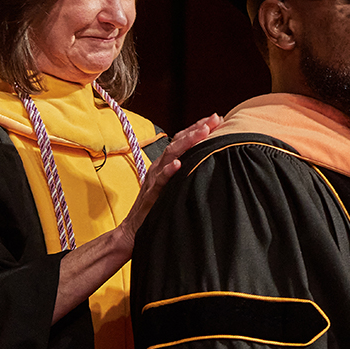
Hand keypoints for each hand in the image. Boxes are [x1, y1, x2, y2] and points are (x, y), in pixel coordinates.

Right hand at [118, 113, 222, 244]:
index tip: (216, 118)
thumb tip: (208, 163)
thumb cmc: (155, 207)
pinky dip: (169, 171)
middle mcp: (159, 166)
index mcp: (165, 163)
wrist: (133, 230)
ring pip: (171, 155)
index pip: (183, 139)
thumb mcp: (172, 185)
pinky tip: (179, 164)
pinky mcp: (151, 194)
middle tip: (215, 118)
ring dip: (187, 142)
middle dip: (198, 128)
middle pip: (178, 141)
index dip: (198, 127)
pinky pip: (160, 180)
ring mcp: (154, 178)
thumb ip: (185, 172)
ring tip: (202, 132)